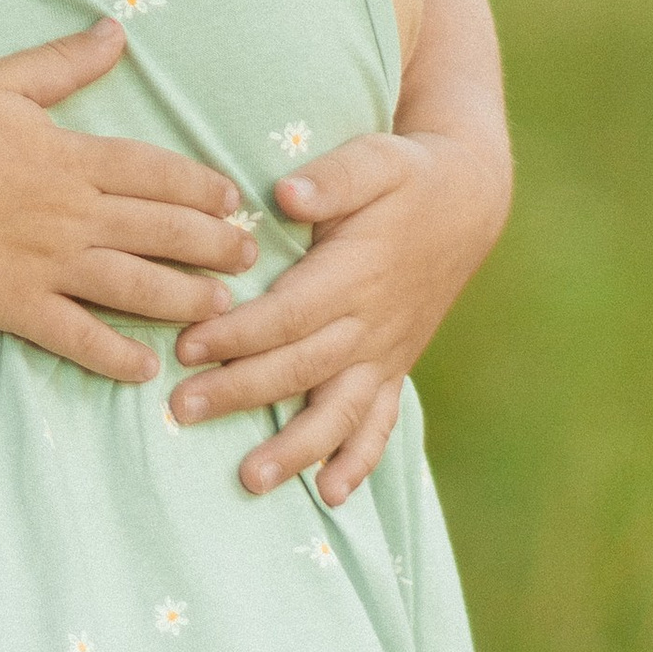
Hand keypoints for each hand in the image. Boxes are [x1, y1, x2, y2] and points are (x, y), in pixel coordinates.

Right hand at [0, 18, 251, 384]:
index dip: (202, 188)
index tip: (233, 201)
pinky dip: (116, 355)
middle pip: (162, 231)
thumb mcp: (0, 81)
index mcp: (72, 157)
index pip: (157, 173)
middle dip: (213, 245)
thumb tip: (116, 28)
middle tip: (250, 258)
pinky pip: (79, 336)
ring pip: (136, 285)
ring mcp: (48, 264)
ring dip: (185, 297)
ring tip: (220, 307)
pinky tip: (147, 368)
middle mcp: (73, 214)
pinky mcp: (17, 306)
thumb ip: (64, 61)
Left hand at [168, 127, 509, 502]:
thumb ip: (334, 177)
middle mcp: (370, 323)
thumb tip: (287, 193)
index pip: (288, 314)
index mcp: (355, 273)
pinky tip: (329, 494)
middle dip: (240, 393)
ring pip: (338, 410)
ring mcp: (385, 352)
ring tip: (251, 479)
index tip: (186, 348)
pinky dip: (357, 460)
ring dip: (296, 448)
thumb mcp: (376, 157)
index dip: (238, 335)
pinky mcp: (395, 366)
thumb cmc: (408, 175)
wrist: (470, 201)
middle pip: (299, 368)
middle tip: (182, 413)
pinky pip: (380, 422)